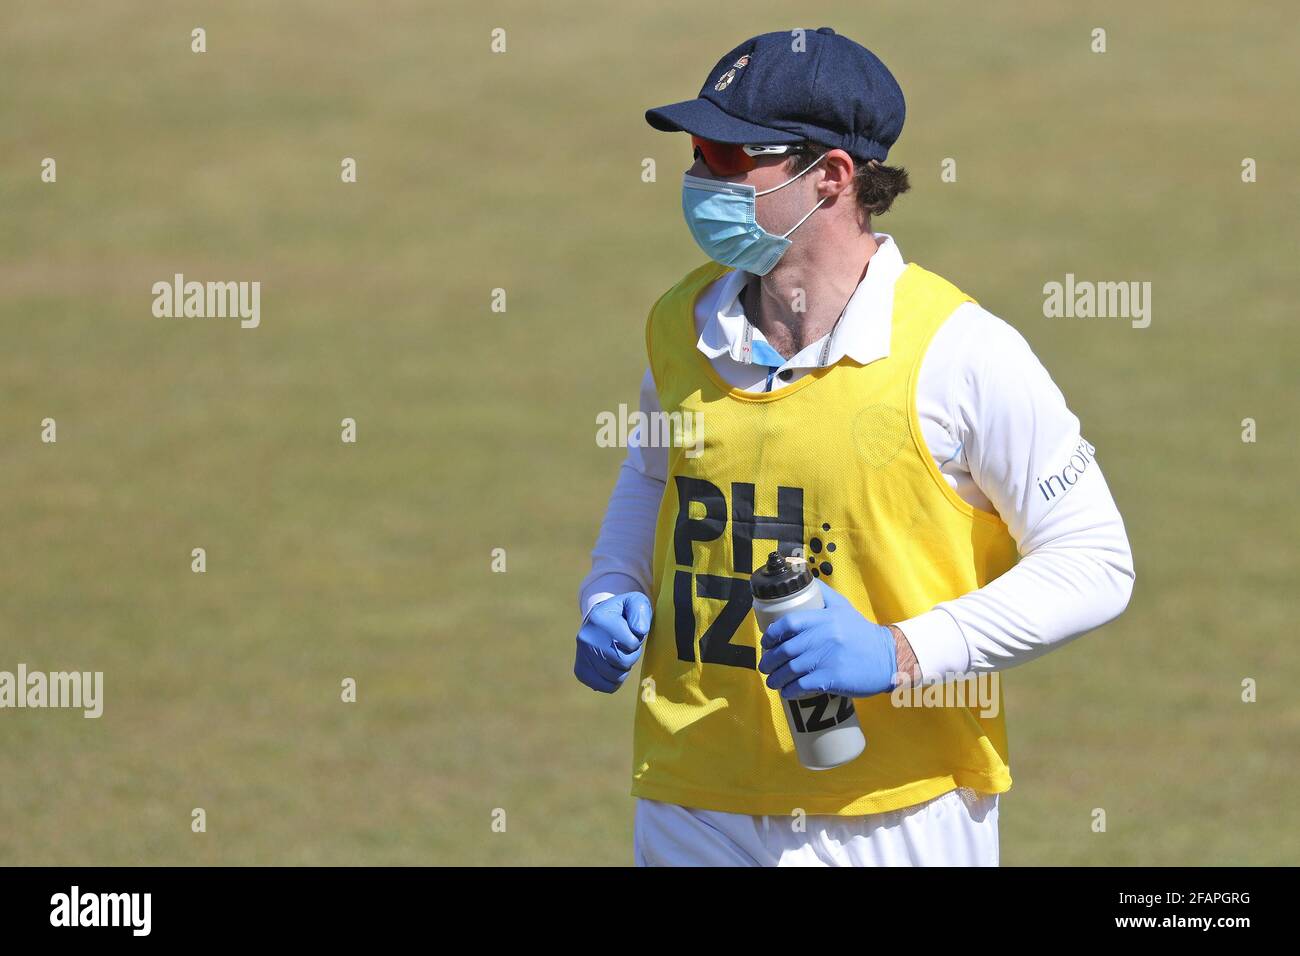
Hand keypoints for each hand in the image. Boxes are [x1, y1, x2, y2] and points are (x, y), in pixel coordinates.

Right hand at [574, 593, 651, 693]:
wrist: (599, 620)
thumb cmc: (622, 613)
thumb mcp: (634, 603)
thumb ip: (641, 612)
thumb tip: (639, 631)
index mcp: (598, 619)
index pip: (631, 643)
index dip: (636, 640)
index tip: (630, 632)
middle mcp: (586, 638)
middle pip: (623, 661)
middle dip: (631, 655)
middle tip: (626, 646)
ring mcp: (581, 656)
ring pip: (615, 676)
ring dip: (623, 667)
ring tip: (618, 653)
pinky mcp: (580, 671)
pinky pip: (605, 686)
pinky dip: (614, 680)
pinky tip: (612, 666)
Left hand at [758, 579, 897, 698]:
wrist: (889, 657)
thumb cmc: (862, 633)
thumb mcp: (843, 607)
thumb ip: (823, 593)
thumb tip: (801, 577)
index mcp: (824, 618)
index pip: (788, 623)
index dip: (772, 634)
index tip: (766, 642)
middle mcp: (824, 636)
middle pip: (785, 649)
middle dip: (769, 660)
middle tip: (765, 666)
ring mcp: (827, 658)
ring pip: (790, 669)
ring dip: (776, 678)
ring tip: (772, 681)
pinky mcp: (832, 678)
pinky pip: (802, 686)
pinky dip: (790, 690)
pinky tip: (786, 691)